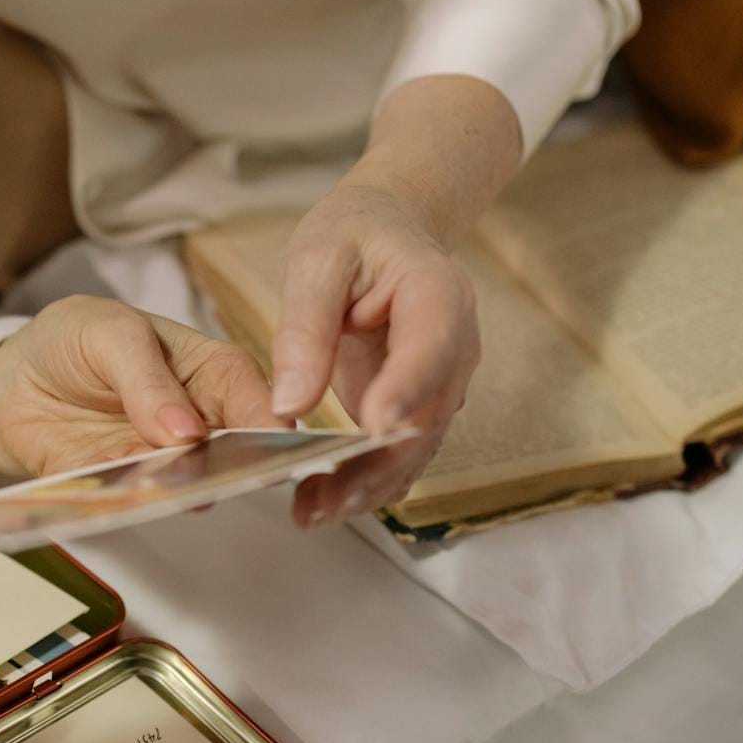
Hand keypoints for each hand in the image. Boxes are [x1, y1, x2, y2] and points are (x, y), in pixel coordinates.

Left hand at [0, 295, 281, 476]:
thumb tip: (187, 433)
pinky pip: (126, 504)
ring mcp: (159, 462)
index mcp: (212, 374)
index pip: (256, 402)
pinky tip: (119, 501)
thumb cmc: (78, 337)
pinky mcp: (116, 489)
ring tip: (167, 490)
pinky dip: (124, 505)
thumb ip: (148, 379)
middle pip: (232, 456)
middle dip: (231, 470)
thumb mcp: (112, 334)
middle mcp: (198, 425)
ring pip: (182, 487)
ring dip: (177, 493)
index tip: (271, 449)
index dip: (268, 428)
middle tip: (219, 475)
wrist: (15, 375)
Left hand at [272, 184, 479, 524]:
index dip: (406, 390)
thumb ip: (305, 328)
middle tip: (325, 495)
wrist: (386, 231)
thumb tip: (290, 404)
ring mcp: (439, 385)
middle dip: (378, 464)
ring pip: (414, 450)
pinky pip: (398, 455)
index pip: (432, 347)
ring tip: (313, 511)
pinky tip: (321, 504)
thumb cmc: (355, 236)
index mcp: (437, 294)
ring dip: (367, 487)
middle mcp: (452, 349)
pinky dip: (363, 483)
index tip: (374, 426)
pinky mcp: (415, 409)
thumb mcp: (316, 260)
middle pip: (426, 417)